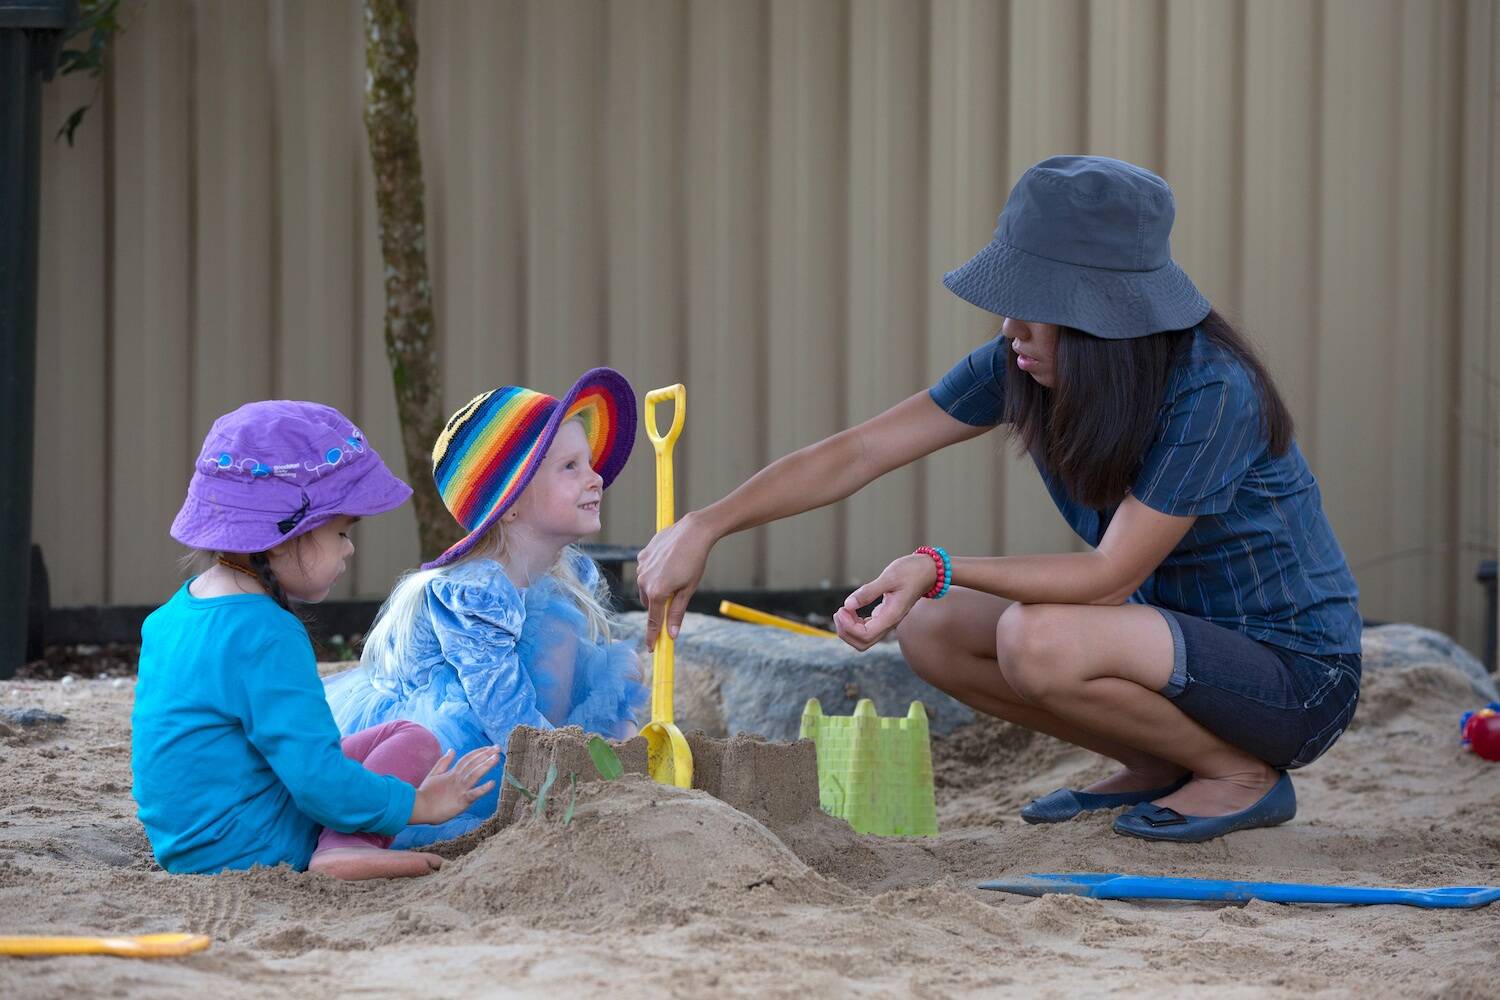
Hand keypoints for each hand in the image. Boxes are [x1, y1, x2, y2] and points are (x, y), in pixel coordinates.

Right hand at [409, 745, 499, 824]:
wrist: (417, 808)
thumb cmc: (425, 794)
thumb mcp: (434, 775)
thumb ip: (443, 762)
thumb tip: (452, 750)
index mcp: (452, 773)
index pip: (468, 759)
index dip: (479, 752)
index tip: (490, 747)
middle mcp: (457, 779)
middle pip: (473, 764)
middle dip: (486, 754)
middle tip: (497, 747)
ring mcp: (459, 789)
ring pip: (475, 775)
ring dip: (486, 765)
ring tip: (496, 758)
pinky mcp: (460, 801)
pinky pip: (473, 794)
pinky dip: (483, 789)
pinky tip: (492, 783)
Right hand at [636, 512, 716, 650]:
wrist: (692, 532)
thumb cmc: (694, 562)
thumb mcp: (688, 590)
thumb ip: (677, 613)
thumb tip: (672, 634)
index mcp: (656, 592)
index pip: (653, 621)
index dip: (653, 636)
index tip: (651, 648)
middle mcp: (644, 581)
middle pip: (650, 603)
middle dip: (660, 604)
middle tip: (677, 594)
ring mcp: (641, 568)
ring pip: (647, 587)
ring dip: (657, 587)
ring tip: (676, 574)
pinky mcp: (642, 556)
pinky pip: (646, 571)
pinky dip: (655, 572)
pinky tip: (669, 562)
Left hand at [832, 554, 937, 651]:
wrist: (928, 571)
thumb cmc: (911, 572)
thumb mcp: (889, 577)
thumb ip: (868, 591)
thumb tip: (848, 604)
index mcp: (891, 616)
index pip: (865, 635)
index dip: (848, 626)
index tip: (843, 608)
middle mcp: (889, 623)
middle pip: (862, 643)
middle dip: (845, 631)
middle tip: (840, 611)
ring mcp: (887, 621)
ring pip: (863, 639)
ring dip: (849, 629)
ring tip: (843, 609)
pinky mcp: (885, 616)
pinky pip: (867, 629)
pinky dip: (854, 623)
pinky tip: (851, 608)